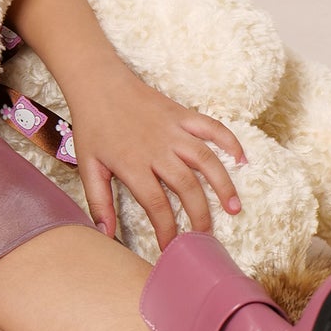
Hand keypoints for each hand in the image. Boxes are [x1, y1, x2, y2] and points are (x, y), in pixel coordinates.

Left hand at [68, 70, 246, 250]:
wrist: (98, 82)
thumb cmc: (93, 127)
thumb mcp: (88, 166)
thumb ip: (98, 201)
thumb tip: (105, 234)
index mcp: (133, 164)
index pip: (157, 204)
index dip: (167, 230)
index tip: (172, 248)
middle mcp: (157, 148)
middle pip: (187, 186)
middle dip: (200, 215)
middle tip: (206, 237)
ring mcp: (173, 130)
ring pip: (205, 160)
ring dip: (223, 184)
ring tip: (234, 208)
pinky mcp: (182, 114)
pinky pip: (212, 127)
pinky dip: (229, 141)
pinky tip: (242, 159)